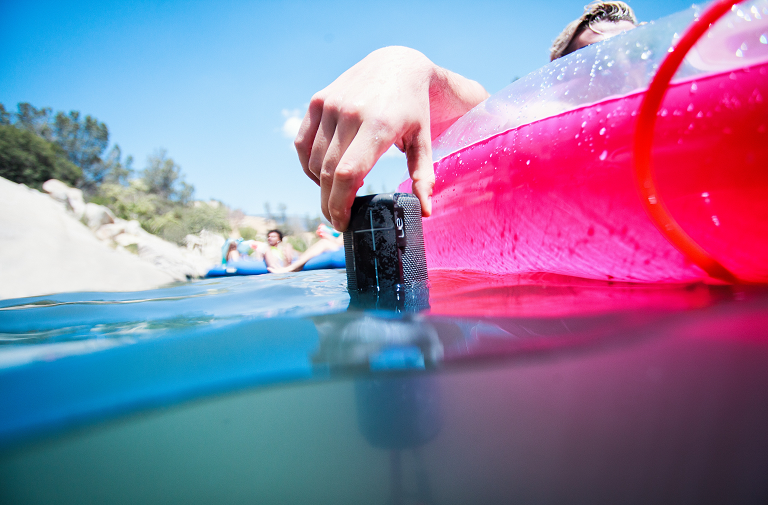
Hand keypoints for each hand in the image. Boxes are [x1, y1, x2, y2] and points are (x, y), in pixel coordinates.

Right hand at [295, 47, 487, 230]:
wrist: (396, 64)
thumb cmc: (413, 109)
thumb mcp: (424, 141)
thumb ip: (423, 177)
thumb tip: (425, 213)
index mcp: (378, 125)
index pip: (348, 173)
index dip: (341, 204)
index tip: (343, 223)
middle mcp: (350, 113)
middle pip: (329, 173)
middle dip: (330, 203)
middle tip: (338, 220)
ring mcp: (330, 105)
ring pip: (314, 162)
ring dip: (322, 185)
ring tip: (339, 194)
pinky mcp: (317, 101)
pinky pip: (303, 144)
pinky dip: (310, 166)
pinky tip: (324, 175)